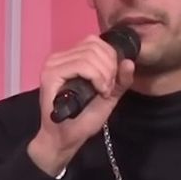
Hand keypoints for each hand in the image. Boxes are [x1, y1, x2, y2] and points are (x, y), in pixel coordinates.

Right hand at [28, 34, 134, 175]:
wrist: (67, 138)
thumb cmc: (84, 118)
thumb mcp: (109, 95)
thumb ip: (120, 79)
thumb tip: (129, 61)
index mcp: (71, 58)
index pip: (95, 41)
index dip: (111, 57)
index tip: (112, 81)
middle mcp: (60, 57)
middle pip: (94, 45)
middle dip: (110, 67)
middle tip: (108, 88)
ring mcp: (53, 64)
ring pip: (89, 54)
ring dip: (104, 73)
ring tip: (103, 91)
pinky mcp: (51, 74)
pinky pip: (81, 65)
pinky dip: (96, 76)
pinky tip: (99, 90)